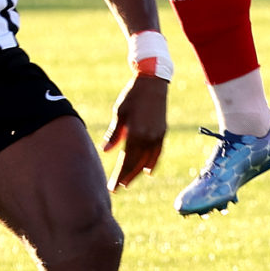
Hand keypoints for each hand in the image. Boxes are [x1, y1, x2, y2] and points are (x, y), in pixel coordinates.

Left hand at [102, 73, 168, 189]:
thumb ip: (114, 133)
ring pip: (148, 161)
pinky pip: (157, 153)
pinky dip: (152, 163)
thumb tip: (106, 151)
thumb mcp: (119, 113)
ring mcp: (157, 135)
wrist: (153, 82)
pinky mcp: (163, 132)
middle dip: (126, 177)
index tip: (112, 186)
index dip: (119, 175)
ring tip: (129, 182)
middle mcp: (148, 137)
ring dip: (138, 173)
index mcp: (136, 133)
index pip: (126, 161)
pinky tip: (147, 171)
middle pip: (136, 164)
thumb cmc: (132, 96)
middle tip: (117, 188)